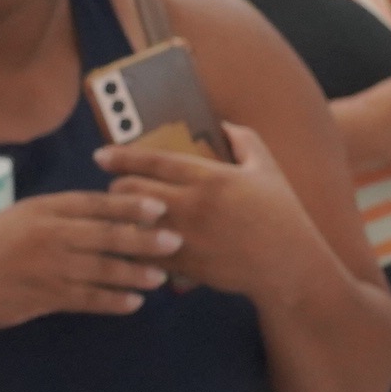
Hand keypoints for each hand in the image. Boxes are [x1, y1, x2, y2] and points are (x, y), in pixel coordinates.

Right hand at [0, 191, 175, 326]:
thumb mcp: (19, 216)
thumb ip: (55, 214)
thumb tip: (98, 212)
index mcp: (43, 209)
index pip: (94, 203)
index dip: (129, 204)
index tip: (158, 204)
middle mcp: (50, 235)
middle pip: (106, 235)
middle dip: (144, 238)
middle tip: (174, 240)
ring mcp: (50, 268)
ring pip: (102, 269)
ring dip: (135, 272)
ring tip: (160, 276)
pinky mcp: (46, 297)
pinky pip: (88, 299)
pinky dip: (113, 301)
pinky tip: (133, 303)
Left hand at [99, 125, 329, 305]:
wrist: (289, 265)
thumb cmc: (281, 214)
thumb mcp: (267, 169)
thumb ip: (245, 141)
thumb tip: (224, 125)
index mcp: (210, 177)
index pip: (153, 161)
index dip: (122, 156)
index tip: (101, 155)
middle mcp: (193, 206)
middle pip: (133, 191)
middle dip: (117, 186)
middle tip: (115, 185)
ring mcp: (187, 237)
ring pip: (134, 223)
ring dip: (123, 217)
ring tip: (122, 213)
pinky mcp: (186, 265)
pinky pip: (147, 253)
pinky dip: (138, 246)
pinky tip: (137, 242)